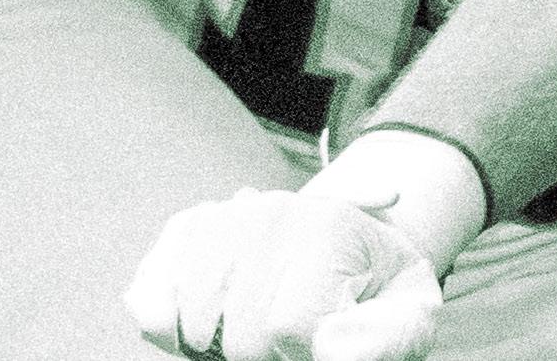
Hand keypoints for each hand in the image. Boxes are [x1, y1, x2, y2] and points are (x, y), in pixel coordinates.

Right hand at [125, 187, 443, 360]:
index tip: (324, 335)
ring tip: (259, 327)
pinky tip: (209, 325)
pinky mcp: (183, 233)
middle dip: (266, 354)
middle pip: (241, 338)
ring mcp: (221, 218)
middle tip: (294, 333)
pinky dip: (167, 330)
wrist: (349, 242)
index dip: (304, 352)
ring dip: (221, 346)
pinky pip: (147, 305)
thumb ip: (385, 337)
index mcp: (328, 226)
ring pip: (191, 326)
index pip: (286, 329)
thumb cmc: (377, 292)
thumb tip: (331, 347)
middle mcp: (269, 211)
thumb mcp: (409, 315)